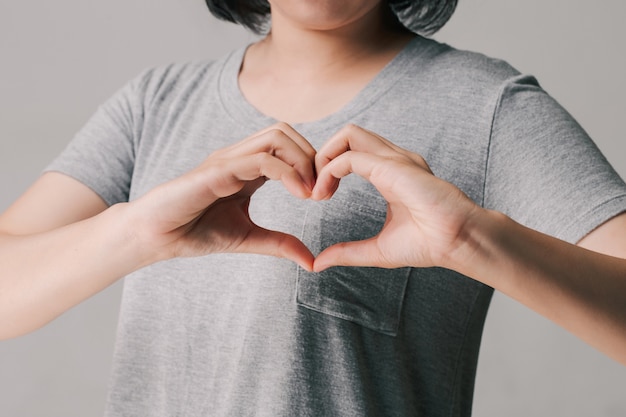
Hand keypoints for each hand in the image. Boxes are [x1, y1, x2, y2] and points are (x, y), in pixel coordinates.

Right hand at [130, 123, 316, 269]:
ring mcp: (227, 160)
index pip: (287, 146)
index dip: (311, 165)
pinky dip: (288, 173)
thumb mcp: (248, 238)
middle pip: (286, 131)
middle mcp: (238, 157)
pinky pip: (260, 159)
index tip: (323, 195)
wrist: (155, 237)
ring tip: (311, 193)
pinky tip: (300, 195)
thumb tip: (312, 261)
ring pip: (277, 136)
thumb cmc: (194, 232)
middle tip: (322, 191)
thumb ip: (280, 244)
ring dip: (303, 160)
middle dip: (312, 156)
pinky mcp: (217, 171)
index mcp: (247, 168)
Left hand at [311, 124, 481, 271]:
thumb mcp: (377, 250)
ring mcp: (395, 159)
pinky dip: (329, 171)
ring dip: (324, 157)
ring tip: (318, 190)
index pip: (352, 150)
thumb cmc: (429, 244)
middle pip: (348, 134)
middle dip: (322, 155)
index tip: (319, 197)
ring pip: (348, 134)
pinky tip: (324, 194)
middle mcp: (393, 159)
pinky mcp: (394, 167)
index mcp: (391, 172)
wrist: (459, 243)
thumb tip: (318, 263)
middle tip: (313, 189)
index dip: (328, 168)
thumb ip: (347, 252)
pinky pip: (350, 157)